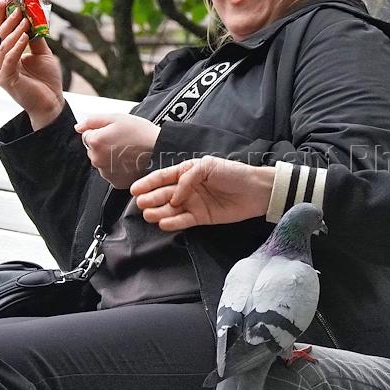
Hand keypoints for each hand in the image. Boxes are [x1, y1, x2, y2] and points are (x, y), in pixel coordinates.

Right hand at [0, 1, 63, 128]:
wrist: (52, 103)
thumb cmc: (47, 81)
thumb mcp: (42, 54)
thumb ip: (35, 39)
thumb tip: (33, 19)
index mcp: (7, 57)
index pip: (1, 34)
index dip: (1, 17)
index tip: (5, 1)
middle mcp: (1, 63)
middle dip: (6, 21)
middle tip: (14, 7)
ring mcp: (1, 72)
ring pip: (3, 47)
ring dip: (13, 31)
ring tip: (22, 19)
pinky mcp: (6, 80)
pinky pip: (9, 59)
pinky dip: (16, 47)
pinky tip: (24, 36)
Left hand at [75, 113, 161, 188]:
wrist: (160, 151)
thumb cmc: (141, 133)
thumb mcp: (117, 118)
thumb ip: (93, 120)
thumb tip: (78, 127)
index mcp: (95, 141)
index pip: (88, 135)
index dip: (102, 132)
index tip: (116, 133)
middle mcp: (96, 159)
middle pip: (93, 150)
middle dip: (104, 145)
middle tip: (123, 142)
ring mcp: (105, 172)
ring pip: (101, 161)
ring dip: (110, 157)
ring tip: (128, 152)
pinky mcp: (115, 182)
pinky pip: (110, 172)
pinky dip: (117, 168)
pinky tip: (129, 162)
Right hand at [131, 155, 274, 230]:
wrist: (255, 190)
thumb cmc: (232, 173)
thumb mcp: (207, 166)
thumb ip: (187, 178)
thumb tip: (175, 196)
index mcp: (187, 172)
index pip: (162, 177)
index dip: (148, 183)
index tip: (134, 190)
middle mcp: (187, 188)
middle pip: (163, 194)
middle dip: (151, 198)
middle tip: (141, 203)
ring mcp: (193, 203)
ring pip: (170, 209)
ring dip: (158, 212)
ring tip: (149, 214)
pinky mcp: (201, 218)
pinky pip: (183, 221)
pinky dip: (173, 223)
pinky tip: (163, 223)